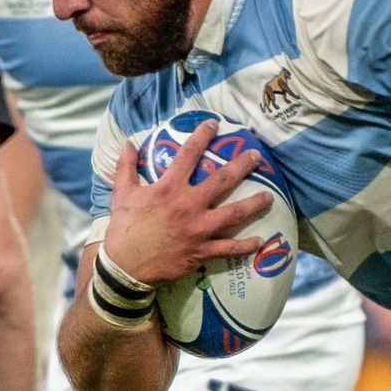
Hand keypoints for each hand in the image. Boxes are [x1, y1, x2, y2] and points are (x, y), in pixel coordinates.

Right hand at [101, 119, 270, 285]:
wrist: (125, 266)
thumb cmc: (124, 229)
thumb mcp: (122, 194)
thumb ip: (126, 168)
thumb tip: (127, 144)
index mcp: (169, 188)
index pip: (188, 154)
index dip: (202, 136)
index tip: (214, 124)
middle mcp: (188, 205)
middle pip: (222, 180)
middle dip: (242, 165)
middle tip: (256, 156)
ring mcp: (198, 229)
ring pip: (233, 214)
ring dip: (253, 204)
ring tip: (269, 197)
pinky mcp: (202, 251)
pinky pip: (228, 248)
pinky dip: (245, 246)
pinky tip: (260, 241)